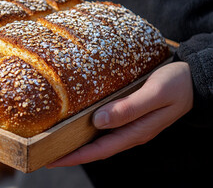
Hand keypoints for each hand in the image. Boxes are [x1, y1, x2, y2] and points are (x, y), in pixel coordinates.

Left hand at [47, 61, 192, 167]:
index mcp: (136, 132)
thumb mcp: (154, 93)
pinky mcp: (129, 114)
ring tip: (55, 140)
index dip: (75, 157)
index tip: (52, 160)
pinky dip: (88, 128)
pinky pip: (105, 126)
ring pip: (99, 138)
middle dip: (71, 153)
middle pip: (96, 148)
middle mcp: (130, 132)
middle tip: (45, 153)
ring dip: (77, 141)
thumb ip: (129, 108)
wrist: (194, 79)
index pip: (99, 150)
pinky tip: (77, 122)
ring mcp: (130, 125)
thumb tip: (98, 121)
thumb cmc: (176, 84)